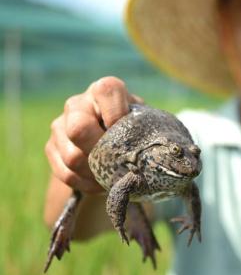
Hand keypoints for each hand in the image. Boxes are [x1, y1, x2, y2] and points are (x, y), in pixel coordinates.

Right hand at [45, 77, 142, 193]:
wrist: (111, 143)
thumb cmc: (134, 129)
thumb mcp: (143, 123)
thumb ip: (145, 129)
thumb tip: (155, 153)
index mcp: (104, 90)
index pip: (107, 92)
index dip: (118, 116)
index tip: (130, 134)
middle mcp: (78, 103)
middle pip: (79, 128)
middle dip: (101, 150)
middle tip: (119, 161)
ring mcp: (60, 125)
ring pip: (73, 157)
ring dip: (96, 172)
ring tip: (114, 175)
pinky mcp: (51, 148)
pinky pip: (66, 173)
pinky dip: (87, 184)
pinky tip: (101, 182)